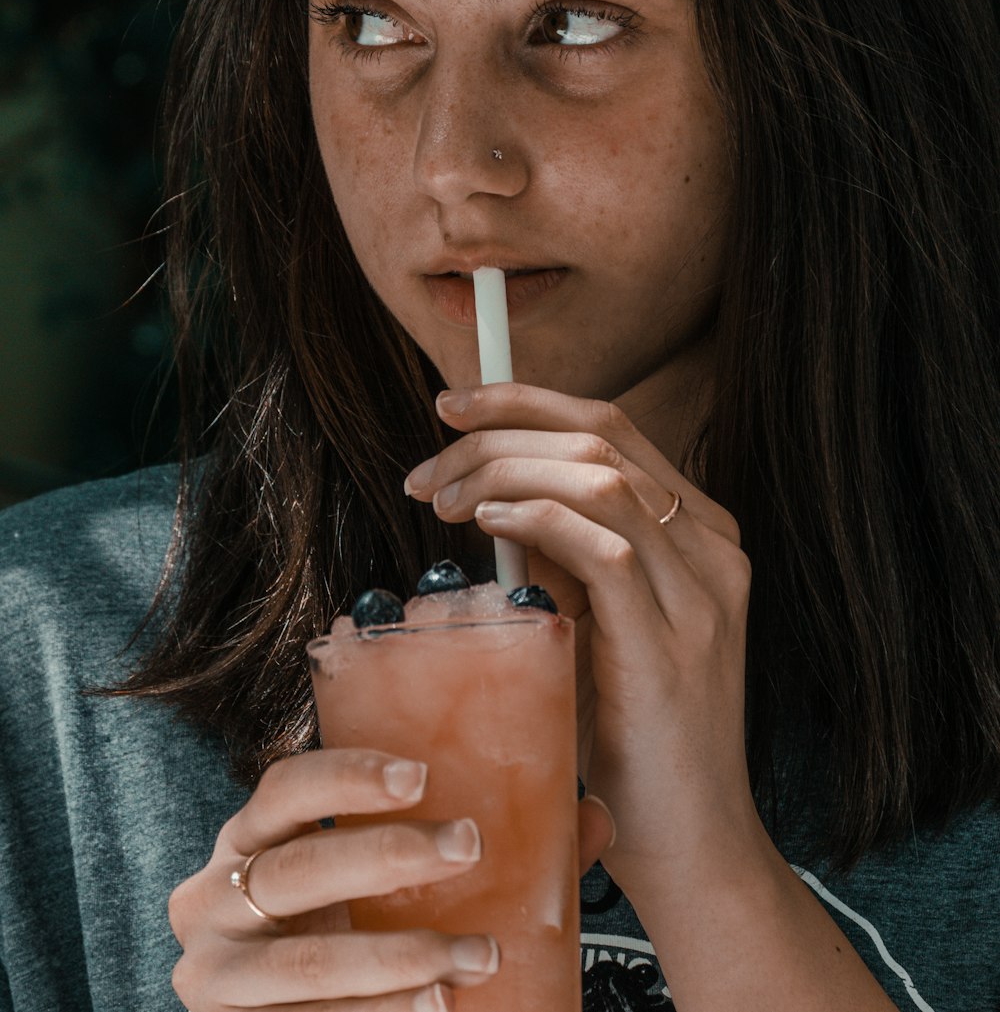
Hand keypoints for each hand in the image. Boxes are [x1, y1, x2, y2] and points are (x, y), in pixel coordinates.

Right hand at [169, 747, 613, 1010]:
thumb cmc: (338, 934)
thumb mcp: (374, 889)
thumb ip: (461, 848)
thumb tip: (588, 814)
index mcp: (248, 839)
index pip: (286, 787)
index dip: (348, 777)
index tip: (420, 775)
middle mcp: (211, 898)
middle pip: (300, 867)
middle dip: (390, 857)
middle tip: (468, 846)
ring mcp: (214, 975)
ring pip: (307, 959)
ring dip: (399, 956)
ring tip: (476, 956)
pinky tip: (436, 1008)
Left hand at [406, 384, 762, 917]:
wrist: (693, 846)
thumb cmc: (630, 738)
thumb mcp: (595, 623)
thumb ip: (564, 557)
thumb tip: (494, 498)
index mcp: (699, 532)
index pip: (611, 425)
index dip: (526, 401)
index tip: (452, 406)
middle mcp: (713, 547)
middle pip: (602, 434)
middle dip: (500, 430)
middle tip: (427, 468)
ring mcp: (703, 592)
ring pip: (601, 475)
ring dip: (505, 471)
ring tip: (443, 500)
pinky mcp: (677, 642)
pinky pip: (606, 547)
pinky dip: (537, 517)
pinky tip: (486, 523)